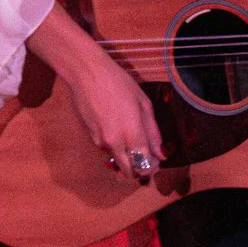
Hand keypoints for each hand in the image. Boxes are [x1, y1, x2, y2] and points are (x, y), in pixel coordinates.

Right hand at [58, 49, 163, 182]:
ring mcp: (100, 142)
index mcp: (131, 134)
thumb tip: (161, 154)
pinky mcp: (91, 138)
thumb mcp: (144, 104)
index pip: (144, 165)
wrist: (87, 74)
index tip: (158, 162)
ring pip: (118, 161)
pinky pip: (108, 150)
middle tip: (148, 160)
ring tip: (135, 139)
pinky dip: (117, 147)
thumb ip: (153, 132)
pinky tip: (119, 129)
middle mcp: (115, 143)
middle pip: (130, 172)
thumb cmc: (119, 84)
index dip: (154, 167)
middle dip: (141, 170)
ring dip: (128, 158)